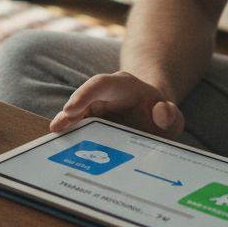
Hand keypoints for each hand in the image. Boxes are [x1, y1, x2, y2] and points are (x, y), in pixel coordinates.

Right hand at [51, 71, 185, 139]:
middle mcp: (105, 93)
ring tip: (55, 135)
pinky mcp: (90, 121)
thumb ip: (170, 115)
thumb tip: (161, 112)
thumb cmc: (161, 116)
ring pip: (76, 111)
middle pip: (83, 97)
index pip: (101, 83)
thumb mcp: (172, 117)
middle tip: (58, 126)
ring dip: (66, 123)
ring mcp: (95, 107)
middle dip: (70, 110)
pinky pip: (78, 125)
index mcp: (124, 86)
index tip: (72, 109)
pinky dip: (70, 133)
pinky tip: (60, 143)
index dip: (85, 94)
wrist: (154, 118)